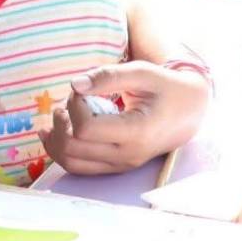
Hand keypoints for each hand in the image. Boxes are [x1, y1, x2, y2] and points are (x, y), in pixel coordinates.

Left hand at [39, 61, 209, 175]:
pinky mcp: (115, 167)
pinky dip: (60, 151)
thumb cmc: (165, 88)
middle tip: (72, 100)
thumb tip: (74, 84)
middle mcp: (128, 156)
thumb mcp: (142, 73)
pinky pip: (78, 167)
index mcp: (137, 133)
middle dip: (63, 119)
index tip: (83, 90)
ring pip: (70, 162)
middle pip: (73, 147)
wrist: (189, 111)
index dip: (74, 105)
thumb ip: (108, 76)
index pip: (86, 128)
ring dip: (56, 137)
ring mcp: (121, 165)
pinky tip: (52, 133)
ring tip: (59, 114)